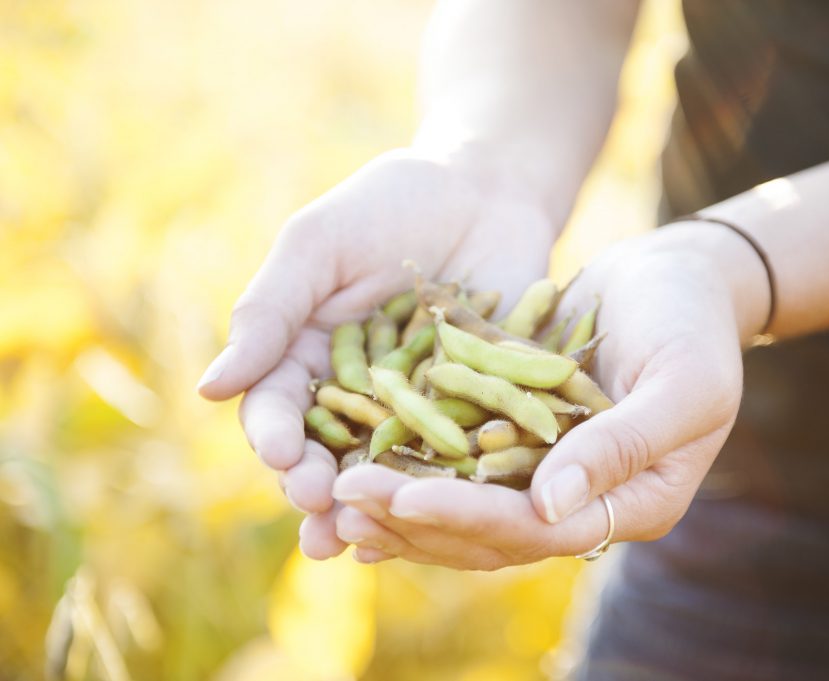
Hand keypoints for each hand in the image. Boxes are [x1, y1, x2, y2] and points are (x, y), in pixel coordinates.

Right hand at [196, 148, 554, 558]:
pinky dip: (448, 483)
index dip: (274, 434)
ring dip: (374, 504)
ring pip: (388, 466)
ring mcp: (419, 405)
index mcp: (307, 355)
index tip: (277, 454)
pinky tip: (441, 511)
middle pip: (329, 452)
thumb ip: (270, 312)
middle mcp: (358, 392)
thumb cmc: (389, 204)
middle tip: (317, 509)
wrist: (484, 189)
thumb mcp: (318, 245)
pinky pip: (459, 451)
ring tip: (361, 539)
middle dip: (318, 484)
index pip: (278, 406)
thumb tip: (210, 389)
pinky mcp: (476, 407)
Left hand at [331, 222, 769, 568]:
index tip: (401, 499)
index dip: (470, 518)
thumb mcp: (681, 381)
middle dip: (417, 519)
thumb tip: (548, 505)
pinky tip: (357, 458)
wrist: (680, 274)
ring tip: (334, 497)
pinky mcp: (520, 434)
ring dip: (402, 503)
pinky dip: (412, 461)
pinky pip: (459, 459)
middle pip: (492, 531)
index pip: (541, 530)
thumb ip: (623, 444)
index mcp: (634, 503)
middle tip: (342, 504)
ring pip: (467, 504)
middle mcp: (587, 500)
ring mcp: (550, 470)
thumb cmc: (695, 323)